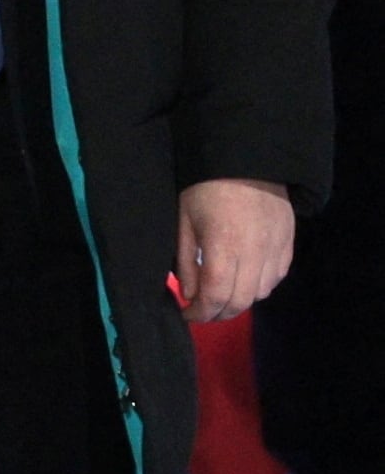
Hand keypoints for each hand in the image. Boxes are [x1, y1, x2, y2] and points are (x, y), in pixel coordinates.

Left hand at [175, 177, 294, 322]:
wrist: (247, 159)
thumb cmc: (205, 187)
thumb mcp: (184, 220)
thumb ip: (186, 260)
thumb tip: (190, 294)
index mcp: (224, 245)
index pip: (216, 295)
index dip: (200, 312)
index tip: (186, 314)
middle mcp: (256, 252)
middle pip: (241, 301)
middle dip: (218, 312)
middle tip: (202, 311)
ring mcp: (276, 248)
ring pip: (261, 293)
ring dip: (239, 300)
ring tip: (220, 295)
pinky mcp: (289, 243)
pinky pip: (277, 277)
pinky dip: (259, 286)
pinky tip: (244, 279)